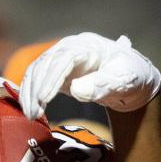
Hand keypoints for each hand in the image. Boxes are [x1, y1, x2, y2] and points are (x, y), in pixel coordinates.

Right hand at [19, 33, 160, 119]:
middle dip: (37, 88)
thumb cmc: (130, 77)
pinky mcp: (54, 71)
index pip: (64, 58)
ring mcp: (60, 58)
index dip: (52, 78)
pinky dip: (30, 94)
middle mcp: (70, 48)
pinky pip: (36, 79)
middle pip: (46, 63)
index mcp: (88, 46)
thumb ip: (104, 84)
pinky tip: (30, 110)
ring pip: (36, 71)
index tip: (44, 98)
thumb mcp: (125, 80)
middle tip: (34, 113)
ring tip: (31, 115)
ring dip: (30, 93)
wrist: (129, 80)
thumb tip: (76, 90)